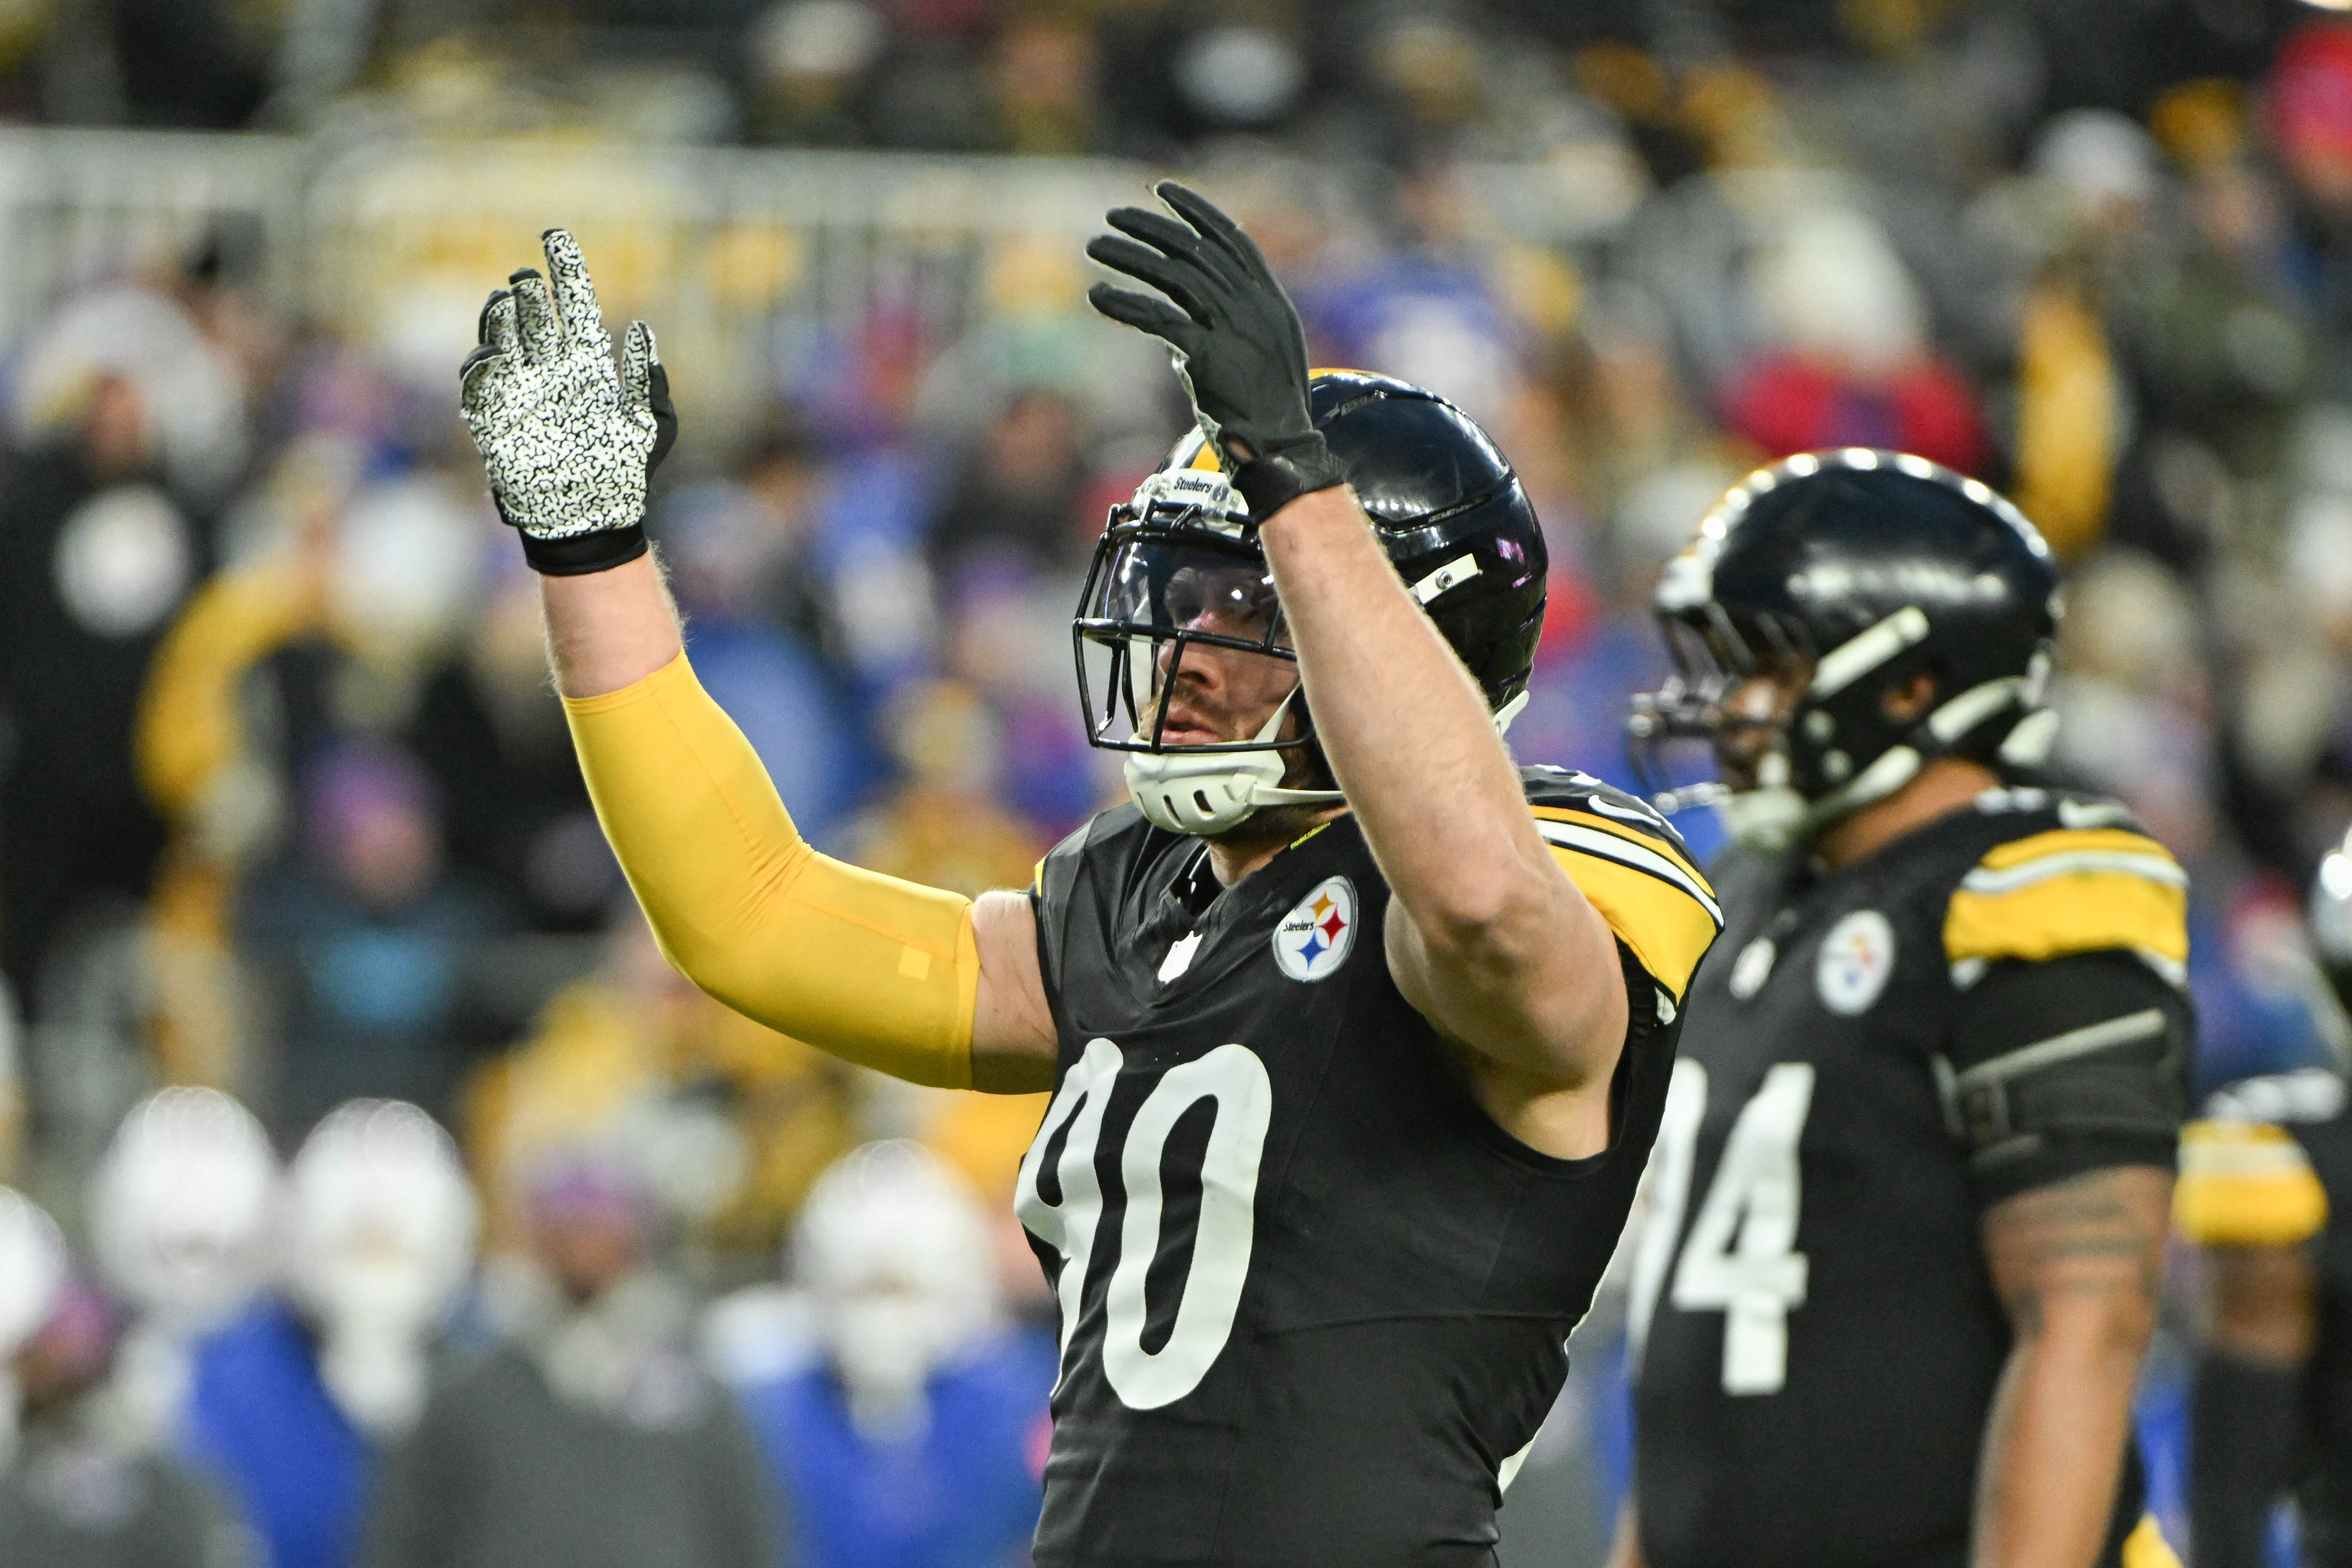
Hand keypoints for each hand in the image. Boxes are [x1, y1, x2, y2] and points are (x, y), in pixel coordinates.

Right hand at [460, 229, 677, 575]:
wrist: (588, 519)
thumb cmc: (623, 475)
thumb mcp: (649, 427)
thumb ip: (646, 381)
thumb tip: (643, 332)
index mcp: (588, 365)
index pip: (574, 304)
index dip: (565, 270)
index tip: (555, 235)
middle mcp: (551, 370)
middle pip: (532, 314)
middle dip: (526, 290)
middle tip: (526, 277)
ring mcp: (519, 390)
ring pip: (500, 337)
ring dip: (499, 317)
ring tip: (508, 302)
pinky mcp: (493, 416)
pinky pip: (478, 381)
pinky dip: (482, 363)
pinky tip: (494, 356)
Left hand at [1086, 181, 1345, 521]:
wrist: (1281, 448)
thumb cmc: (1266, 409)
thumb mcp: (1258, 354)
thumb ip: (1226, 327)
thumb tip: (1179, 319)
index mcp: (1270, 301)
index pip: (1231, 240)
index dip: (1196, 211)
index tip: (1163, 191)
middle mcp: (1254, 306)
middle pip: (1195, 249)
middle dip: (1151, 227)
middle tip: (1114, 217)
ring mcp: (1233, 328)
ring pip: (1174, 275)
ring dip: (1129, 257)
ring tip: (1094, 247)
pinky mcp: (1207, 355)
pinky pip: (1158, 317)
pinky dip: (1125, 303)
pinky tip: (1098, 295)